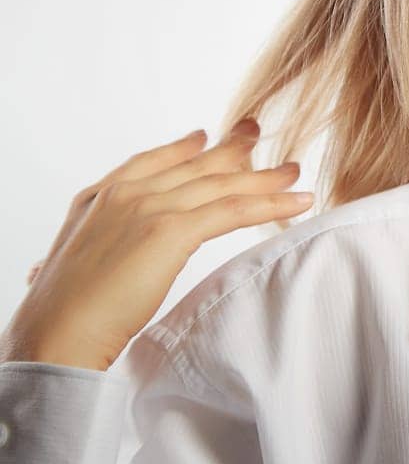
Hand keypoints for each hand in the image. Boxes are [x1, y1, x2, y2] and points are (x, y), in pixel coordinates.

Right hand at [0, 118, 314, 371]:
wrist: (55, 332)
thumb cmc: (63, 312)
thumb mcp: (78, 263)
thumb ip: (105, 245)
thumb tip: (115, 253)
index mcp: (100, 198)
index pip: (151, 162)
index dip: (182, 149)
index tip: (205, 137)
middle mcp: (127, 194)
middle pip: (194, 166)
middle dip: (232, 149)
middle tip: (257, 131)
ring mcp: (149, 207)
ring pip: (221, 184)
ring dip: (265, 177)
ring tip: (295, 171)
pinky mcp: (172, 230)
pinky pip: (234, 209)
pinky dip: (272, 203)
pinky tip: (299, 201)